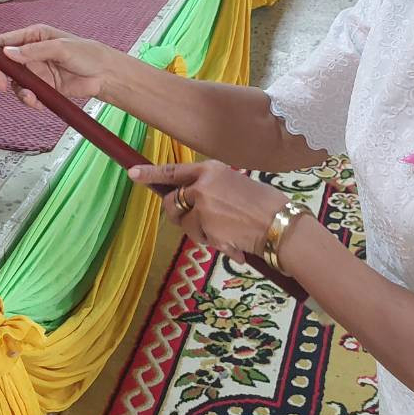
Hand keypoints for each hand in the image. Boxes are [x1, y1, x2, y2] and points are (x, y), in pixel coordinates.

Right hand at [0, 24, 115, 104]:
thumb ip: (34, 51)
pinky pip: (28, 96)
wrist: (104, 75)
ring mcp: (36, 72)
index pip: (5, 41)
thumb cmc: (86, 53)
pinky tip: (38, 103)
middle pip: (4, 64)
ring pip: (14, 83)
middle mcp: (31, 54)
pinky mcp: (43, 89)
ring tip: (29, 97)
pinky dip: (30, 101)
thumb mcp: (61, 48)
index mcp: (33, 37)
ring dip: (17, 92)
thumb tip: (8, 52)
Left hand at [127, 160, 285, 262]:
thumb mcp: (236, 185)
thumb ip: (213, 190)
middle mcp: (201, 184)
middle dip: (179, 214)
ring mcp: (201, 206)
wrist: (281, 225)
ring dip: (199, 232)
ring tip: (226, 233)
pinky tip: (234, 245)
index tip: (132, 172)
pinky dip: (213, 244)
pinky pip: (199, 238)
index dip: (150, 173)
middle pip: (172, 201)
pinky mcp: (204, 226)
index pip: (173, 171)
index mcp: (211, 169)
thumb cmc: (267, 206)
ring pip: (184, 223)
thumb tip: (195, 203)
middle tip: (197, 223)